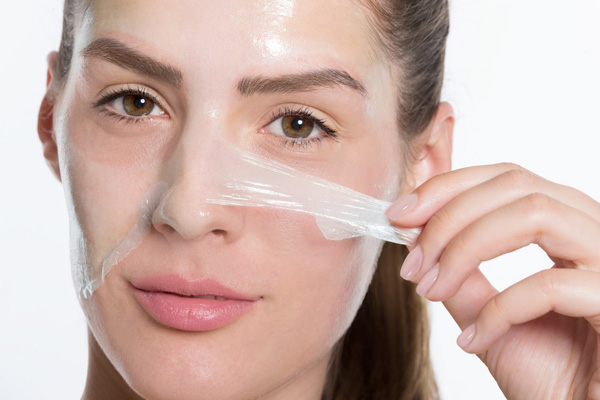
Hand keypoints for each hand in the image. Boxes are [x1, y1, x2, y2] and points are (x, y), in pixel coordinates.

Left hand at [387, 163, 599, 399]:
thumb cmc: (550, 375)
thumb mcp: (488, 316)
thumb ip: (461, 274)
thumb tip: (415, 235)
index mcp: (569, 230)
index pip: (508, 178)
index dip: (448, 188)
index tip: (400, 215)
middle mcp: (597, 234)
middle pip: (518, 185)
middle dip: (448, 215)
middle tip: (412, 259)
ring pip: (535, 214)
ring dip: (465, 248)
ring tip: (431, 289)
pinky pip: (551, 285)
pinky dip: (498, 311)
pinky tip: (473, 341)